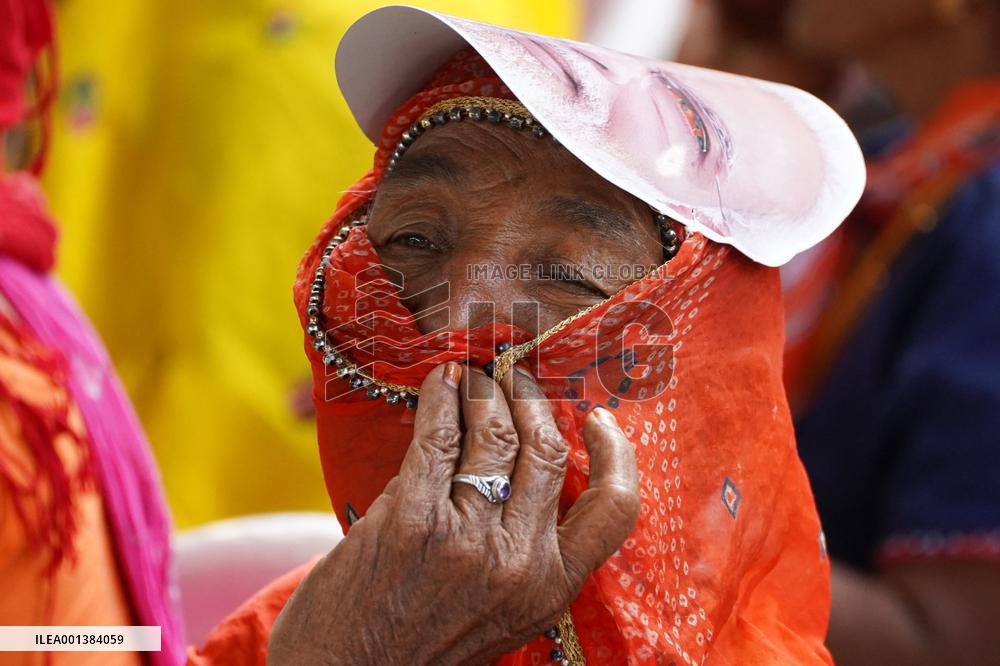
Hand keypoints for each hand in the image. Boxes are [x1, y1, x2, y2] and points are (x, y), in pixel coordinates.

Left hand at [267, 362, 639, 665]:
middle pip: (544, 450)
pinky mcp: (412, 518)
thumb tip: (529, 463)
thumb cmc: (422, 646)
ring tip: (472, 377)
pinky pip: (437, 436)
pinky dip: (441, 398)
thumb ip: (526, 551)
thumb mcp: (503, 615)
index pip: (614, 508)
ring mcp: (465, 538)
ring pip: (493, 434)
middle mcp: (518, 561)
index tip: (597, 418)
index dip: (615, 453)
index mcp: (550, 588)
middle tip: (514, 378)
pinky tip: (439, 383)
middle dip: (530, 400)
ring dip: (483, 392)